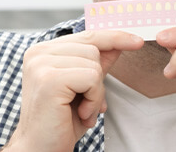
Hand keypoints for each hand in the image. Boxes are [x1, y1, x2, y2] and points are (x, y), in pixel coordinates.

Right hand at [3, 31, 143, 151]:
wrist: (42, 148)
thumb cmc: (62, 119)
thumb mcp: (84, 86)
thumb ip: (96, 63)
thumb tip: (120, 42)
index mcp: (43, 51)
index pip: (87, 35)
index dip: (115, 37)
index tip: (137, 41)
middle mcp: (38, 53)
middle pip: (94, 49)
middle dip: (98, 79)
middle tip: (84, 102)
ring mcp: (42, 64)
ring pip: (94, 64)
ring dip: (96, 92)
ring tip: (81, 108)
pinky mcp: (49, 79)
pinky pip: (92, 78)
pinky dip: (93, 98)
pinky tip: (80, 111)